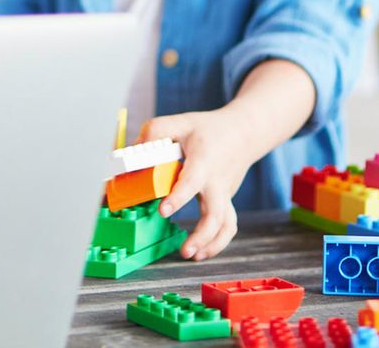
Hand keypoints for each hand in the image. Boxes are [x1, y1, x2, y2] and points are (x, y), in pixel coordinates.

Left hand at [140, 108, 254, 260]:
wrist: (244, 132)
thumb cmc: (208, 129)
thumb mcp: (180, 122)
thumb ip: (155, 133)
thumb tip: (134, 152)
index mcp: (204, 162)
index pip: (191, 182)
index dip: (177, 197)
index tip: (163, 210)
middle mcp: (216, 182)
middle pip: (216, 214)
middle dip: (201, 235)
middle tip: (184, 250)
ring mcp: (224, 194)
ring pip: (226, 225)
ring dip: (211, 244)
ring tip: (191, 255)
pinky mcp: (226, 201)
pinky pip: (227, 226)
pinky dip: (217, 242)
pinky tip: (201, 251)